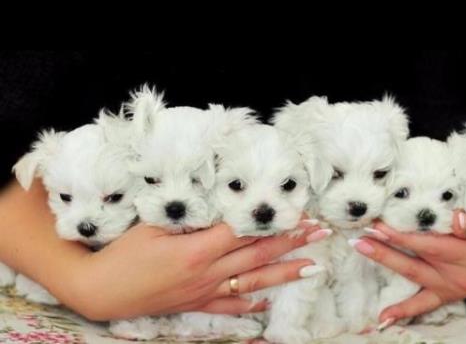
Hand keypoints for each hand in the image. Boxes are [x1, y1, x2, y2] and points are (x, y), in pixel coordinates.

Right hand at [60, 220, 329, 320]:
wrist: (100, 291)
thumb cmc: (122, 253)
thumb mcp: (153, 225)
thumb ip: (189, 217)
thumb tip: (220, 206)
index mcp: (198, 249)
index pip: (246, 231)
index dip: (274, 221)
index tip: (299, 212)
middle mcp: (208, 272)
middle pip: (258, 254)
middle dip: (291, 242)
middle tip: (319, 232)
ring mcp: (204, 291)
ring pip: (252, 282)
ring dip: (284, 273)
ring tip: (312, 267)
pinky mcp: (195, 304)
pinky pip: (229, 306)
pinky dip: (250, 305)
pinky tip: (267, 303)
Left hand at [351, 210, 465, 323]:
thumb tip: (457, 217)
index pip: (427, 245)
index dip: (402, 235)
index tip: (379, 223)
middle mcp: (455, 274)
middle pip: (414, 261)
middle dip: (385, 249)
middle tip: (360, 238)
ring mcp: (449, 286)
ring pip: (413, 275)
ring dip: (386, 261)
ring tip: (361, 248)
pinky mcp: (447, 295)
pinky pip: (424, 305)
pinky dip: (403, 311)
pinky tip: (382, 318)